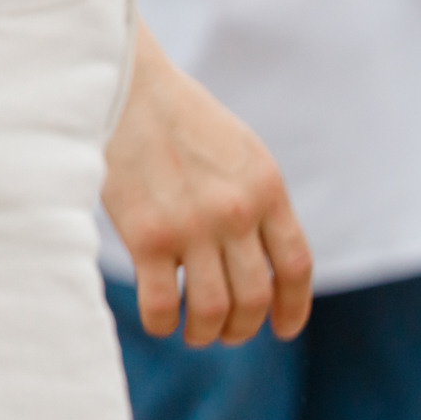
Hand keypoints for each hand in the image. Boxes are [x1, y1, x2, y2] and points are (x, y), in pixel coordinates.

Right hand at [102, 24, 310, 346]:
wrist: (125, 85)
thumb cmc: (181, 119)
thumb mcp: (242, 153)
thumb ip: (259, 202)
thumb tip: (267, 261)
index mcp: (267, 190)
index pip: (295, 266)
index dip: (294, 308)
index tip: (283, 329)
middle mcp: (236, 212)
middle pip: (256, 297)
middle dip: (244, 327)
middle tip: (229, 334)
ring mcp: (192, 226)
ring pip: (214, 309)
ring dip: (207, 333)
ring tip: (197, 333)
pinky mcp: (146, 235)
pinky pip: (164, 303)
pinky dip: (164, 323)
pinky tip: (161, 322)